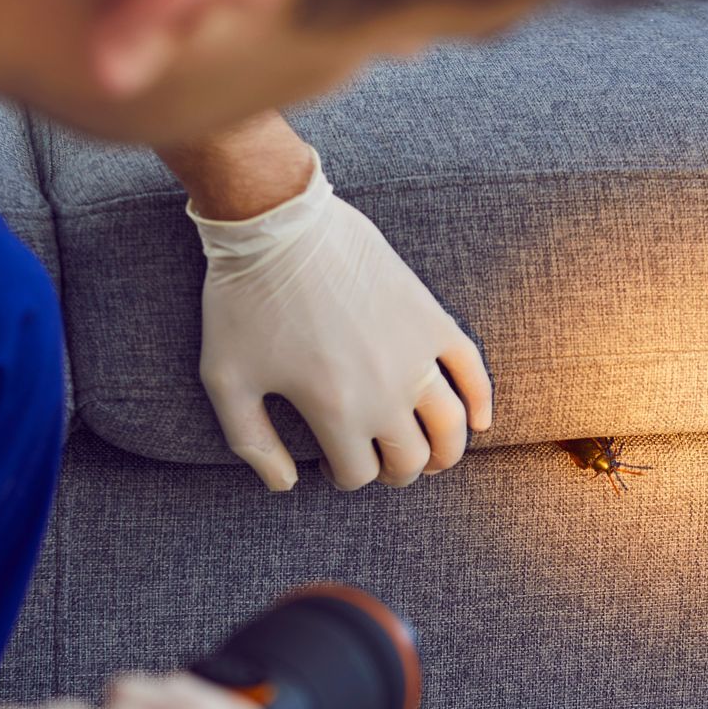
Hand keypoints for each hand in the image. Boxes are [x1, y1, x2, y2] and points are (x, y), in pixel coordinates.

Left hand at [191, 151, 493, 491]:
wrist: (278, 224)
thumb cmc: (244, 301)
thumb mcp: (225, 380)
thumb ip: (251, 442)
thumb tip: (286, 485)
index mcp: (337, 412)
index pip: (359, 473)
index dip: (344, 478)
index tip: (330, 465)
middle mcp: (386, 393)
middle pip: (410, 460)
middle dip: (394, 472)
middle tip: (376, 462)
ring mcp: (416, 355)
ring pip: (451, 427)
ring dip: (445, 453)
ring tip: (432, 457)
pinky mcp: (430, 319)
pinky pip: (472, 369)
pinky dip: (482, 401)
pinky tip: (480, 421)